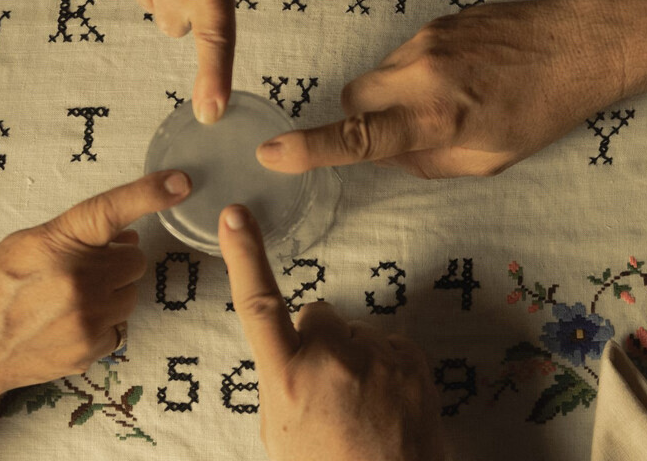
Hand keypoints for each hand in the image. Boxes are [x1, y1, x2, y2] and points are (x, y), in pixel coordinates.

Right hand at [0, 170, 191, 425]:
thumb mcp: (18, 247)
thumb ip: (72, 238)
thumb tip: (122, 236)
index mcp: (56, 243)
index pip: (112, 209)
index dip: (149, 193)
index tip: (181, 183)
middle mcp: (78, 280)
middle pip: (133, 260)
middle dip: (115, 261)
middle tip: (81, 268)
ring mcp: (87, 319)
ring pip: (129, 294)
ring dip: (110, 291)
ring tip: (66, 299)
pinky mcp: (90, 350)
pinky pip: (118, 326)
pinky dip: (100, 323)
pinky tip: (65, 324)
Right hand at [219, 205, 446, 460]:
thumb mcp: (280, 432)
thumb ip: (283, 380)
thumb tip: (294, 353)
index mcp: (287, 379)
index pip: (259, 306)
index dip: (244, 256)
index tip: (234, 215)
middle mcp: (331, 361)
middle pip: (318, 315)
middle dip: (319, 340)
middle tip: (328, 389)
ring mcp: (376, 357)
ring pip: (357, 333)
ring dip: (356, 357)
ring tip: (362, 406)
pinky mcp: (412, 360)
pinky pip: (389, 344)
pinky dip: (386, 366)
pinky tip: (385, 403)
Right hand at [256, 0, 646, 177]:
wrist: (582, 42)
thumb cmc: (543, 109)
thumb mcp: (489, 159)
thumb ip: (428, 162)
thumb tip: (389, 157)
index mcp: (437, 118)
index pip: (358, 138)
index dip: (310, 149)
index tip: (272, 153)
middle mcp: (422, 75)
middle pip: (354, 97)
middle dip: (364, 117)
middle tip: (406, 131)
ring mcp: (427, 40)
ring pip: (380, 74)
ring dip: (397, 94)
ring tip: (454, 99)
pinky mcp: (437, 20)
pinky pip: (405, 54)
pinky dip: (419, 73)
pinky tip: (465, 76)